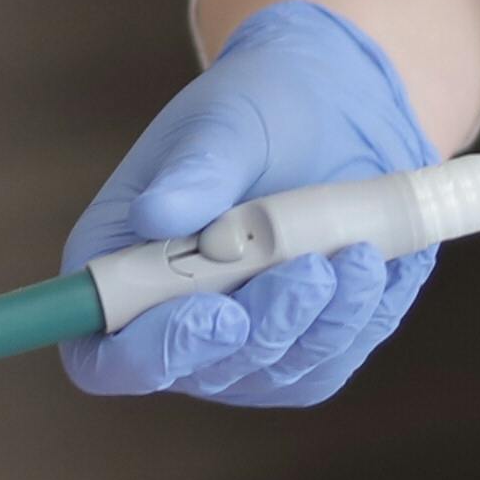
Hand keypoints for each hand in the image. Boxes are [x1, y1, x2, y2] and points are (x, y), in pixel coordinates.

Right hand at [57, 0, 436, 407]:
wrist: (336, 114)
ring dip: (322, 318)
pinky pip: (331, 357)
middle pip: (203, 370)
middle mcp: (170, 325)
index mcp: (119, 270)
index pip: (105, 356)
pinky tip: (373, 262)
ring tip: (359, 251)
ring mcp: (239, 349)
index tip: (217, 314)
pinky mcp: (302, 354)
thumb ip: (195, 170)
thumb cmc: (259, 109)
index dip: (152, 353)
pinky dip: (358, 315)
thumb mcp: (227, 123)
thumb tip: (155, 214)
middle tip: (311, 268)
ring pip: (275, 369)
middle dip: (264, 325)